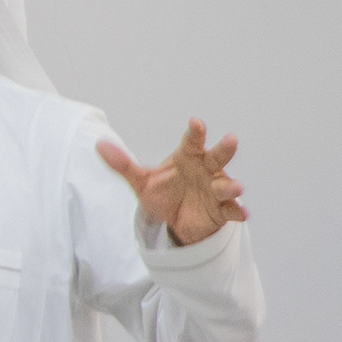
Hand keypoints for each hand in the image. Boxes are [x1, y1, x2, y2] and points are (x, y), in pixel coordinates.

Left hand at [98, 121, 245, 247]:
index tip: (196, 123)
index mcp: (187, 157)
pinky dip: (237, 212)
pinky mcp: (222, 209)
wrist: (176, 219)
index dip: (195, 133)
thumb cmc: (164, 191)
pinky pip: (231, 210)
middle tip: (231, 139)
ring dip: (232, 186)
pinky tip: (242, 214)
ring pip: (226, 185)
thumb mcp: (141, 181)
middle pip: (217, 157)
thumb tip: (99, 145)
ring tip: (237, 187)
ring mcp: (216, 189)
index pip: (191, 142)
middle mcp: (206, 170)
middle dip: (224, 150)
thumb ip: (123, 165)